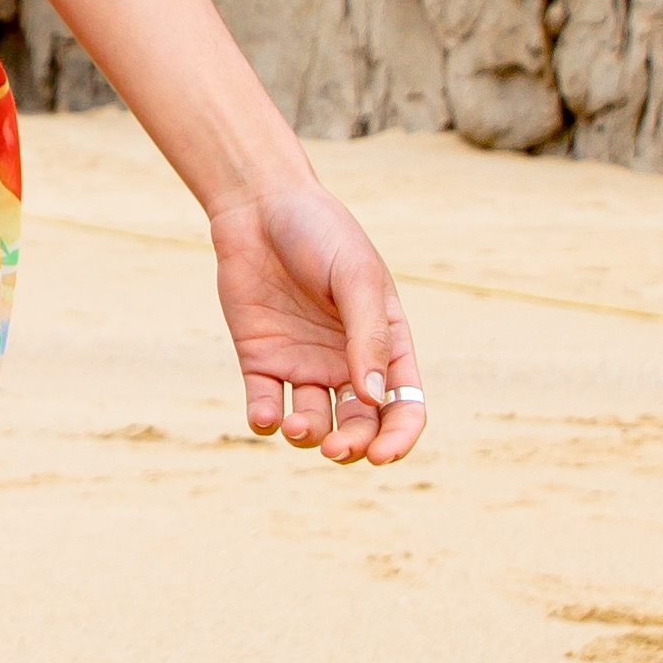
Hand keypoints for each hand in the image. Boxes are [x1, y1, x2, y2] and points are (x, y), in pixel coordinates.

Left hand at [215, 179, 423, 462]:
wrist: (259, 206)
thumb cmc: (321, 233)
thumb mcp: (355, 278)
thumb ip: (367, 335)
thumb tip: (375, 398)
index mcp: (386, 343)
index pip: (403, 406)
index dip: (398, 439)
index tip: (382, 456)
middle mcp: (347, 361)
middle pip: (359, 426)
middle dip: (352, 447)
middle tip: (335, 448)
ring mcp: (303, 363)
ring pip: (313, 424)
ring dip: (308, 436)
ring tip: (295, 426)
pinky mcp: (261, 360)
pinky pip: (266, 405)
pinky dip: (267, 420)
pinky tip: (267, 416)